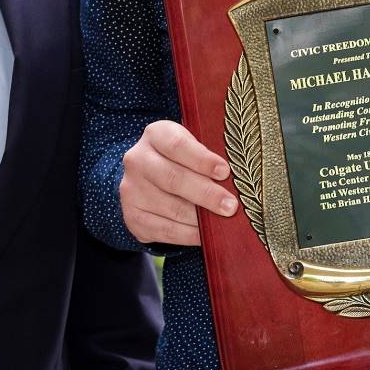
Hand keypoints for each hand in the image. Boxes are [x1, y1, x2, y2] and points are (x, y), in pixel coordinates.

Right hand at [119, 120, 237, 245]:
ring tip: (222, 222)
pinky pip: (165, 230)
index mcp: (155, 135)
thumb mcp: (190, 146)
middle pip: (173, 179)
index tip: (225, 172)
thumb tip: (237, 178)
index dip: (202, 159)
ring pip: (171, 208)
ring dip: (200, 219)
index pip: (177, 145)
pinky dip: (189, 234)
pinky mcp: (134, 217)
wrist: (146, 179)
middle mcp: (137, 160)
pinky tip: (205, 234)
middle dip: (206, 194)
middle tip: (231, 206)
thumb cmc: (180, 160)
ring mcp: (132, 190)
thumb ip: (208, 155)